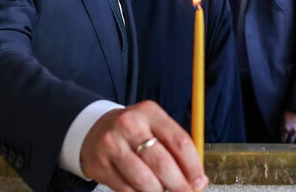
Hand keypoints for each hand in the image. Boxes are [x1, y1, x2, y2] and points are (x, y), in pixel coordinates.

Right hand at [80, 100, 207, 191]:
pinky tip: (145, 190)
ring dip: (159, 191)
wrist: (95, 129)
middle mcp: (129, 125)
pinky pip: (126, 189)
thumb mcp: (155, 127)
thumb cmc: (134, 131)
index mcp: (149, 112)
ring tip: (163, 190)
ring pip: (143, 180)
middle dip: (179, 185)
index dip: (193, 166)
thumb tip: (197, 179)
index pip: (179, 141)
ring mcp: (112, 144)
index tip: (200, 181)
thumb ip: (176, 148)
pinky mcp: (99, 164)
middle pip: (162, 163)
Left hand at [280, 110, 295, 142]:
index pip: (283, 140)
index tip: (282, 143)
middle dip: (288, 143)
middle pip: (291, 142)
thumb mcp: (282, 120)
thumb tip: (282, 136)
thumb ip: (282, 129)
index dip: (282, 142)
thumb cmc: (289, 113)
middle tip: (288, 144)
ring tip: (294, 142)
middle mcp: (293, 131)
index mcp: (286, 128)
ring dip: (295, 142)